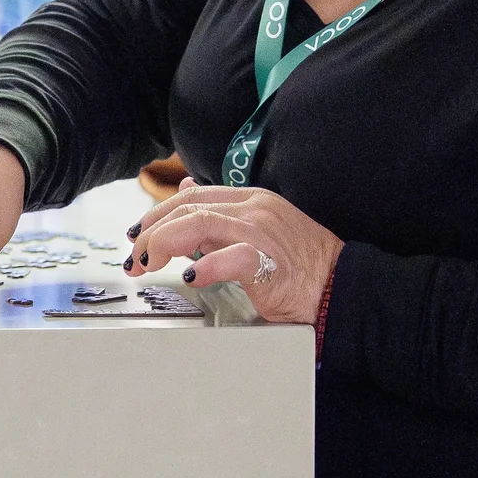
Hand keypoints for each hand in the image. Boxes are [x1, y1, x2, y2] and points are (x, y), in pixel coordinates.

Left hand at [126, 177, 338, 324]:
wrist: (340, 287)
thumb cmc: (298, 264)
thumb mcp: (255, 229)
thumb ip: (220, 214)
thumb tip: (185, 191)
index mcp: (250, 199)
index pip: (191, 197)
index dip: (157, 214)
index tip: (137, 235)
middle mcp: (254, 208)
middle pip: (187, 207)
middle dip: (152, 231)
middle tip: (136, 257)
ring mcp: (263, 232)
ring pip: (200, 223)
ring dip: (164, 244)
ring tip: (150, 265)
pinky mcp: (271, 262)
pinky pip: (233, 257)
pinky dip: (207, 265)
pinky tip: (192, 276)